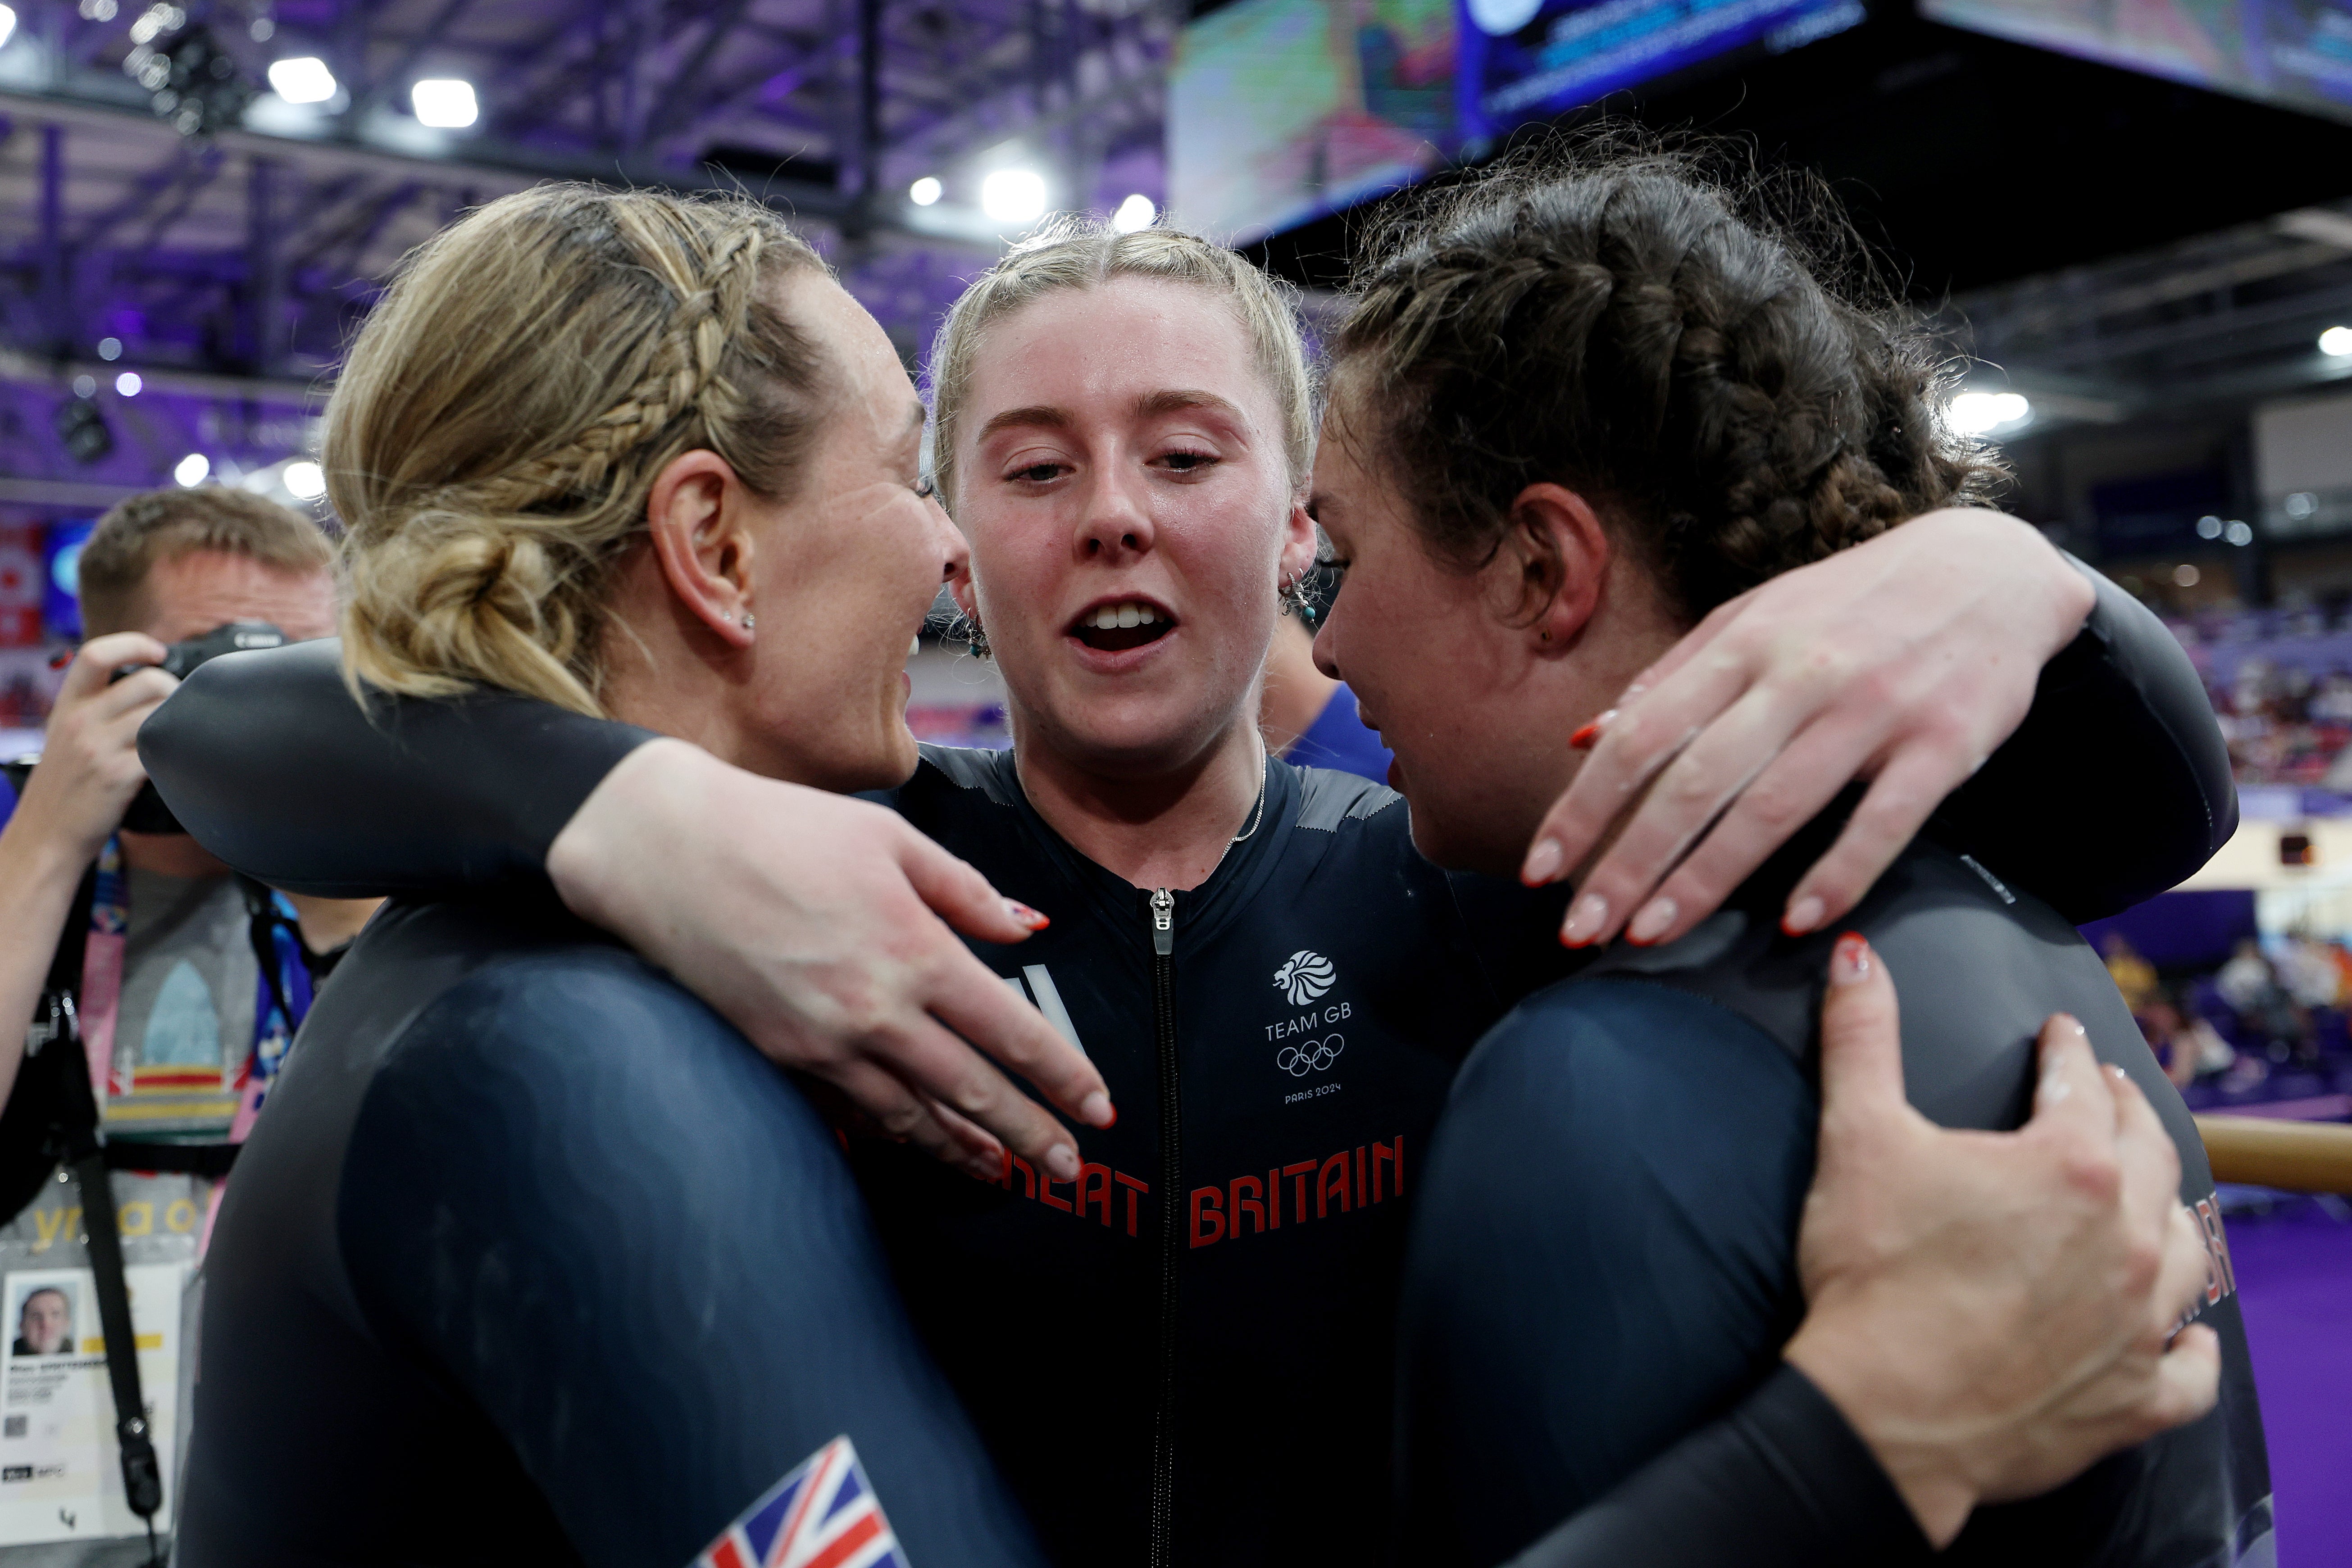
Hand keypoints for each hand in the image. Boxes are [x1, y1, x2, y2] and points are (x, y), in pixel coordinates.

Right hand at [8, 632, 175, 868]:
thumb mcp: (64, 735)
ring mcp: (98, 748)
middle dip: (174, 688)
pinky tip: (175, 760)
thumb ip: (95, 707)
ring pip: (160, 713)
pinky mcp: (118, 776)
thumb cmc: (63, 785)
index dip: (133, 644)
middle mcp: (80, 721)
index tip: (157, 652)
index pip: (95, 654)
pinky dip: (176, 752)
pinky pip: (161, 750)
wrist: (45, 834)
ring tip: (179, 731)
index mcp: (66, 706)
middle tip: (178, 704)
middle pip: (147, 681)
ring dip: (181, 719)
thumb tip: (143, 683)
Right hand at [548, 740, 1115, 1185]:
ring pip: (912, 1116)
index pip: (1012, 1032)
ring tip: (1002, 1171)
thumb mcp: (893, 839)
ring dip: (963, 1149)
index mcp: (916, 950)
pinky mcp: (780, 1056)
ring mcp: (822, 1043)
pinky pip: (851, 1112)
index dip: (1062, 1077)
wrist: (667, 851)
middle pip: (973, 1090)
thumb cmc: (784, 829)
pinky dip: (894, 1134)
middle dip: (1030, 1136)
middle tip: (1068, 1170)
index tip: (1099, 1109)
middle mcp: (875, 1010)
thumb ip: (968, 891)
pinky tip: (919, 1143)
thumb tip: (1029, 927)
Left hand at [1523, 509, 2094, 946]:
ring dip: (1705, 880)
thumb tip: (1586, 736)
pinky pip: (1884, 822)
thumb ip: (1672, 678)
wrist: (1993, 568)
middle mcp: (1799, 675)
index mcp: (1744, 644)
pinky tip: (1795, 923)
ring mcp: (1873, 711)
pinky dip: (1838, 874)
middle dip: (1628, 862)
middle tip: (1583, 927)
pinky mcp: (1944, 744)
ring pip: (1773, 808)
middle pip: (1694, 782)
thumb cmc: (1855, 603)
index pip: (1641, 736)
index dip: (1584, 806)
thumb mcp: (1757, 616)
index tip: (1540, 868)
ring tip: (1651, 934)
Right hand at [1784, 935, 2220, 1546]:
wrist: (1882, 1415)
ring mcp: (2139, 1324)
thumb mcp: (1857, 1137)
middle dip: (2128, 1114)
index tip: (2059, 1037)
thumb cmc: (1872, 1277)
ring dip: (2168, 1214)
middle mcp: (2125, 1239)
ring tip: (2149, 1196)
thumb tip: (1857, 955)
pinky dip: (2190, 1347)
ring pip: (2185, 1252)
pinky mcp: (2133, 1398)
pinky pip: (2190, 1370)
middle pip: (2149, 1155)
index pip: (2080, 1085)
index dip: (2065, 1053)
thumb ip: (1861, 1036)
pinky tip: (2183, 1334)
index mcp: (2070, 1167)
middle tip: (2109, 1094)